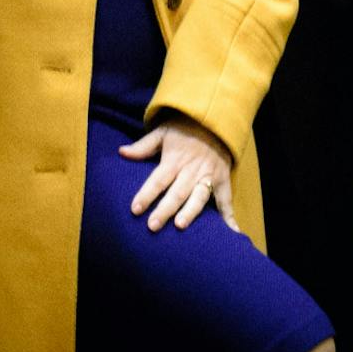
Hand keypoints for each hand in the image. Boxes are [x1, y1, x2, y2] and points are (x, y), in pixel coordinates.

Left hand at [120, 115, 236, 232]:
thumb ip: (143, 146)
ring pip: (198, 197)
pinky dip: (229, 216)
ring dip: (190, 211)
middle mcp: (191, 170)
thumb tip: (121, 152)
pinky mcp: (223, 180)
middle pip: (176, 193)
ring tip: (180, 225)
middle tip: (153, 226)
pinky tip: (231, 232)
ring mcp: (208, 176)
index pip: (158, 180)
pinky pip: (226, 200)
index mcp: (174, 159)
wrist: (214, 119)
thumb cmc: (184, 129)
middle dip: (164, 210)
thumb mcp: (162, 132)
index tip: (135, 209)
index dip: (146, 194)